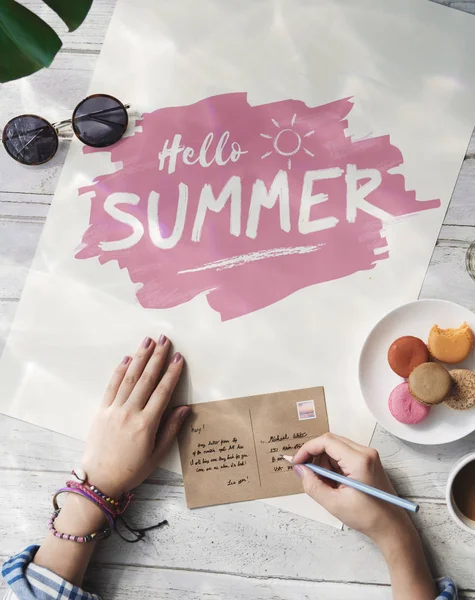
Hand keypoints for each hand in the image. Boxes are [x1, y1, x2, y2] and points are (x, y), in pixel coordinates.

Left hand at [81, 334, 189, 496]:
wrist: (98, 480)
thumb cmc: (131, 470)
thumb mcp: (157, 455)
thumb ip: (171, 429)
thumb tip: (185, 408)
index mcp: (146, 425)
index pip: (162, 392)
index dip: (172, 373)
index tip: (179, 357)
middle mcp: (129, 413)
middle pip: (146, 379)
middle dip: (157, 357)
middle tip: (164, 340)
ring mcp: (114, 410)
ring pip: (129, 378)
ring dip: (139, 357)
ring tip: (147, 341)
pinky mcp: (101, 411)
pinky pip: (112, 386)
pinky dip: (120, 371)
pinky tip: (127, 358)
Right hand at [292, 433, 413, 545]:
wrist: (392, 527)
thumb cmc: (368, 517)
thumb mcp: (334, 503)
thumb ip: (312, 484)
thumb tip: (299, 469)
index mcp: (359, 460)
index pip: (326, 441)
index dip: (307, 449)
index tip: (297, 462)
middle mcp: (365, 452)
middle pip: (331, 442)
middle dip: (315, 456)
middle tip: (308, 475)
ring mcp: (369, 456)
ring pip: (336, 448)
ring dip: (325, 462)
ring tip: (326, 485)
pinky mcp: (368, 461)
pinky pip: (344, 455)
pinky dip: (334, 466)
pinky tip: (335, 484)